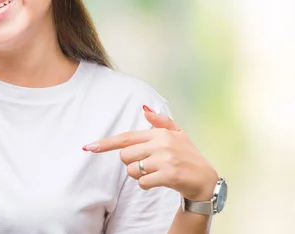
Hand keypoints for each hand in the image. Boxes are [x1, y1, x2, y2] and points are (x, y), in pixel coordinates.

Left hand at [82, 105, 217, 200]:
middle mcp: (161, 144)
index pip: (126, 137)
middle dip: (131, 163)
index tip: (88, 147)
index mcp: (159, 133)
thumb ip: (161, 121)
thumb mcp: (179, 134)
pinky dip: (146, 185)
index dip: (106, 143)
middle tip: (148, 164)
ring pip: (131, 170)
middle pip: (125, 155)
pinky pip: (142, 182)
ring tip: (155, 172)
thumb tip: (145, 109)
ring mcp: (164, 159)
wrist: (206, 180)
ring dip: (138, 175)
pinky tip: (159, 181)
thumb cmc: (188, 155)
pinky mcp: (168, 175)